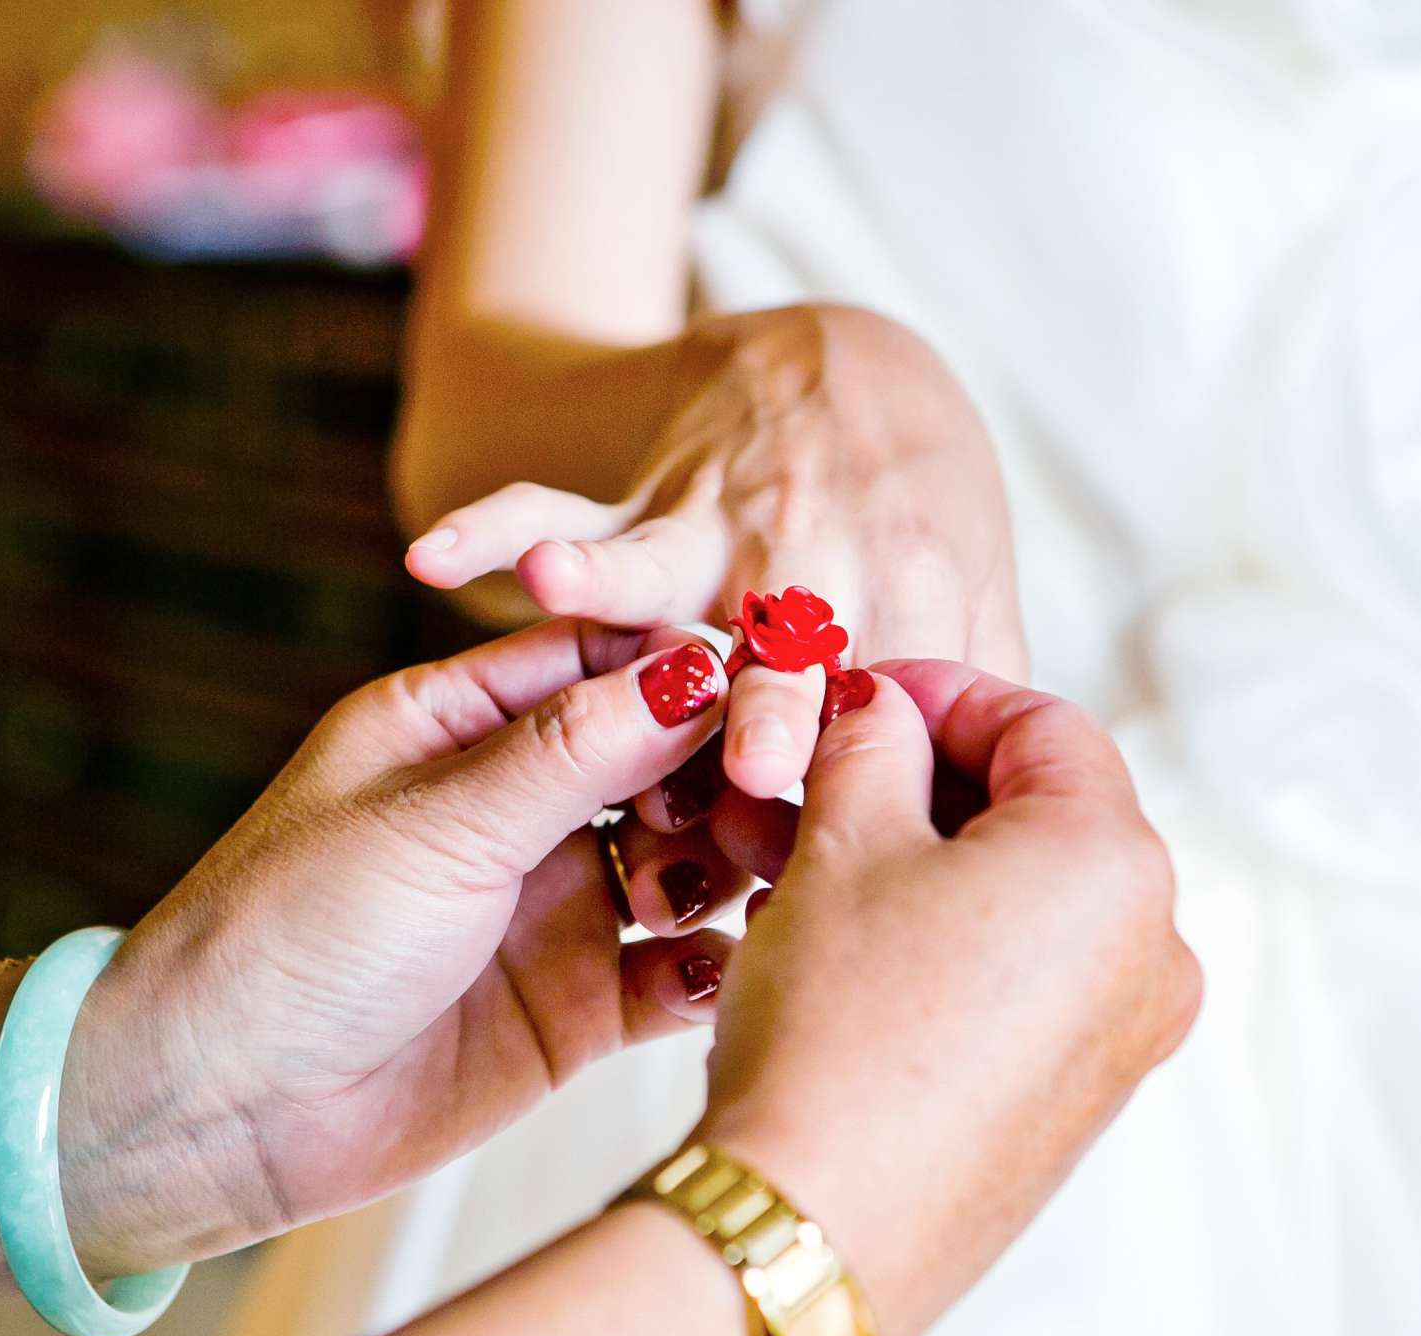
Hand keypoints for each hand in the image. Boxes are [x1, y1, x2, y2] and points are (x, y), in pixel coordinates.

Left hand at [53, 621, 751, 1268]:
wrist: (218, 1112)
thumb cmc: (286, 938)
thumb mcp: (436, 825)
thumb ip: (573, 753)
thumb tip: (697, 665)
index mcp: (459, 725)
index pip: (604, 662)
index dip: (690, 667)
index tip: (769, 683)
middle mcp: (515, 808)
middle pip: (664, 759)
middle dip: (726, 771)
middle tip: (771, 795)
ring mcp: (550, 908)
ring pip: (688, 862)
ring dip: (732, 865)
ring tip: (752, 878)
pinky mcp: (574, 1008)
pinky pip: (675, 973)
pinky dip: (713, 967)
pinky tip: (723, 969)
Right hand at [404, 305, 1027, 799]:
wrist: (847, 363)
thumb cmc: (916, 512)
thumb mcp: (970, 599)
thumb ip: (979, 702)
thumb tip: (986, 827)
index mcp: (901, 609)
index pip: (883, 724)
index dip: (867, 801)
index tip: (850, 886)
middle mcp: (811, 569)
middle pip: (786, 655)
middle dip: (769, 708)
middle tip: (753, 768)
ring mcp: (719, 530)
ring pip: (663, 569)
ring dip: (607, 580)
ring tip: (556, 584)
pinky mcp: (645, 499)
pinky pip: (560, 505)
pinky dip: (498, 524)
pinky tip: (434, 554)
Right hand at [685, 663, 1201, 1335]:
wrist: (816, 1221)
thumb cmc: (836, 1029)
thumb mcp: (839, 845)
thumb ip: (871, 744)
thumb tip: (881, 711)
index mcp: (1117, 861)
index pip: (1041, 723)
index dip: (939, 693)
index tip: (856, 697)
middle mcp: (1154, 948)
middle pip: (1046, 812)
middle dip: (931, 781)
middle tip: (827, 776)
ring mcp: (1127, 1036)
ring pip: (1032, 900)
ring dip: (934, 863)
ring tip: (820, 864)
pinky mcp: (1080, 1102)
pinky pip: (1029, 981)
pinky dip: (955, 942)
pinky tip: (857, 952)